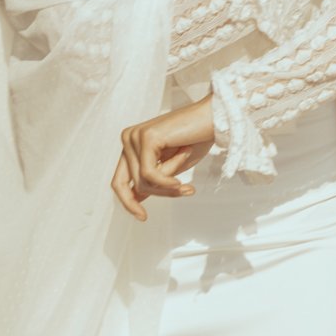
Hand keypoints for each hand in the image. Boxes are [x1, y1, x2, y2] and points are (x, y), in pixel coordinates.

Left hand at [113, 97, 214, 220]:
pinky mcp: (146, 137)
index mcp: (132, 145)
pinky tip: (182, 180)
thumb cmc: (198, 138)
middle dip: (158, 193)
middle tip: (184, 192)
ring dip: (168, 186)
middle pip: (131, 183)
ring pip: (142, 181)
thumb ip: (153, 179)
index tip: (143, 217)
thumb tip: (135, 198)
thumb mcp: (172, 167)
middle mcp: (129, 138)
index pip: (120, 181)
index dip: (128, 202)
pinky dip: (167, 182)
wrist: (215, 118)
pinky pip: (150, 174)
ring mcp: (135, 136)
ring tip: (188, 178)